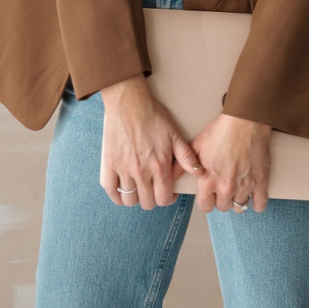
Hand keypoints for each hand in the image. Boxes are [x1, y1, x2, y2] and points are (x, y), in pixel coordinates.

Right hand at [99, 74, 202, 208]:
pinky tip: (123, 188)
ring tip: (139, 188)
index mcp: (160, 166)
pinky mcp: (108, 166)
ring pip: (129, 200)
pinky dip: (116, 195)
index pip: (163, 199)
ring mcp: (123, 170)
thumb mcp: (175, 135)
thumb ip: (187, 157)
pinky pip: (110, 191)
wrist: (129, 104)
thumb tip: (200, 172)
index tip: (167, 192)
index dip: (167, 198)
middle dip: (152, 199)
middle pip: (146, 203)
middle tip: (153, 189)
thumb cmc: (154, 117)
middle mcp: (141, 172)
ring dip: (135, 197)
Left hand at [190, 114, 271, 213]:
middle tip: (225, 187)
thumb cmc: (221, 130)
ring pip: (240, 207)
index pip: (205, 207)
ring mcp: (244, 186)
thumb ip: (182, 165)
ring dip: (238, 199)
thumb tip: (169, 177)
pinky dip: (257, 203)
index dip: (207, 200)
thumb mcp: (196, 146)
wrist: (246, 120)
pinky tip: (254, 196)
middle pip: (223, 207)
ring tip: (238, 189)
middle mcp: (225, 187)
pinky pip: (260, 204)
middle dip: (222, 199)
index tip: (211, 194)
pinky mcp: (260, 181)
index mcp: (208, 181)